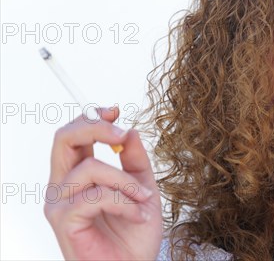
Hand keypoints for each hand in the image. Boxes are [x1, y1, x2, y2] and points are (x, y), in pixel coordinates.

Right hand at [44, 106, 162, 259]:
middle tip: (121, 133)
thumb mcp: (143, 188)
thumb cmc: (135, 233)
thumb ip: (135, 160)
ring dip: (126, 182)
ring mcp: (60, 204)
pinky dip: (124, 202)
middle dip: (95, 128)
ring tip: (144, 200)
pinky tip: (137, 215)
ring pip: (90, 169)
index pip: (72, 136)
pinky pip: (96, 196)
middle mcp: (62, 186)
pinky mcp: (65, 222)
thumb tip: (130, 130)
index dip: (91, 117)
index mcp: (77, 175)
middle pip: (64, 139)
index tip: (116, 110)